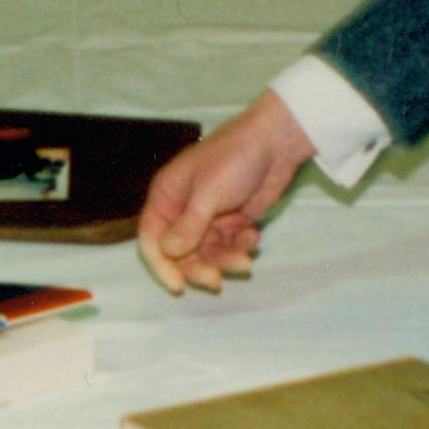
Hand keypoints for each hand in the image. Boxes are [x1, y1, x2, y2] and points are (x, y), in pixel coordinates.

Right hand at [137, 93, 315, 293]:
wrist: (277, 143)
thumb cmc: (234, 159)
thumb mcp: (208, 193)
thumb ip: (188, 225)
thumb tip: (167, 253)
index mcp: (166, 197)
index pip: (152, 239)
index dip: (161, 265)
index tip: (178, 286)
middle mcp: (182, 210)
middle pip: (180, 253)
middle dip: (198, 268)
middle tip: (218, 279)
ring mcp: (208, 217)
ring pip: (207, 254)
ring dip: (224, 260)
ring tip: (246, 259)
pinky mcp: (231, 221)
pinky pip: (228, 246)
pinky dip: (240, 247)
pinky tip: (254, 236)